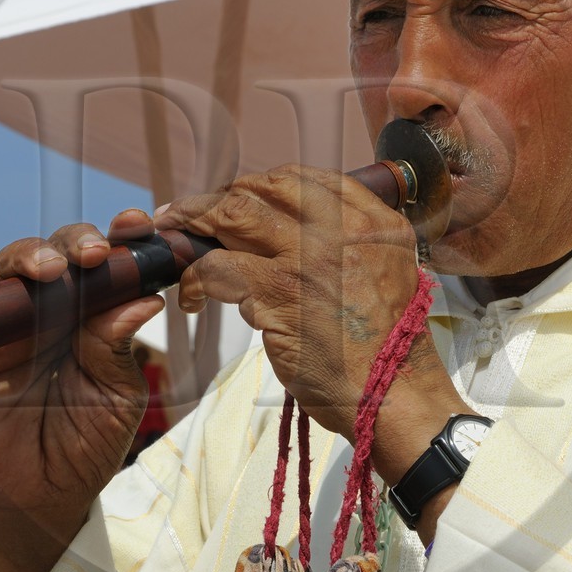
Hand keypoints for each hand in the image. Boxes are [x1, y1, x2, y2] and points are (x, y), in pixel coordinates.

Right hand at [0, 208, 164, 532]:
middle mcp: (55, 309)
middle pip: (61, 251)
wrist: (40, 496)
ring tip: (50, 270)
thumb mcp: (115, 397)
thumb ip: (118, 348)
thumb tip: (144, 300)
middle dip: (78, 241)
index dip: (122, 239)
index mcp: (97, 315)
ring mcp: (12, 322)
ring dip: (30, 254)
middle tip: (94, 254)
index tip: (139, 226)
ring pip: (14, 264)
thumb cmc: (86, 444)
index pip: (109, 264)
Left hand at [157, 166, 466, 484]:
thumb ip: (349, 245)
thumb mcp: (387, 273)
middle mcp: (344, 227)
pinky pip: (218, 266)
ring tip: (176, 241)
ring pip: (234, 214)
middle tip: (189, 216)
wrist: (395, 393)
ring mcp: (310, 255)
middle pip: (263, 188)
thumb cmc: (385, 347)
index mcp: (373, 220)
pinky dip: (195, 279)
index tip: (236, 200)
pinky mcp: (280, 291)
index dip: (259, 185)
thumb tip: (292, 233)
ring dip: (195, 224)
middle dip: (219, 198)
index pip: (304, 178)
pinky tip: (192, 297)